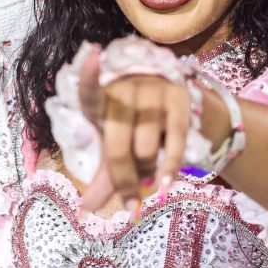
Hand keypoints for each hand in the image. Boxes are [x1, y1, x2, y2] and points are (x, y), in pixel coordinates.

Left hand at [76, 46, 192, 215]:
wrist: (181, 108)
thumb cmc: (138, 127)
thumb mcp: (118, 146)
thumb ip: (105, 177)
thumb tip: (86, 210)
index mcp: (102, 99)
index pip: (90, 89)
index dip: (89, 75)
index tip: (92, 57)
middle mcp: (126, 90)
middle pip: (117, 144)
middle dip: (123, 179)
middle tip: (129, 201)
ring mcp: (154, 92)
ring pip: (145, 149)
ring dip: (146, 173)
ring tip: (148, 178)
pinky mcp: (180, 99)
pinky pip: (174, 144)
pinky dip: (169, 169)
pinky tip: (166, 185)